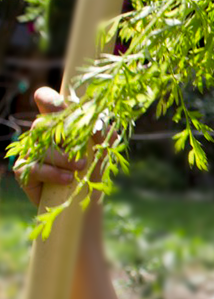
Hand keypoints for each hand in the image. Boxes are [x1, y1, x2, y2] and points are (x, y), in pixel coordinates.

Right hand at [13, 87, 112, 206]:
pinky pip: (34, 167)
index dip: (52, 100)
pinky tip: (68, 179)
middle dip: (66, 135)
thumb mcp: (103, 151)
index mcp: (59, 121)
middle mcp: (41, 133)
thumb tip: (103, 125)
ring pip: (41, 146)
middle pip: (42, 122)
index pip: (45, 99)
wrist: (85, 198)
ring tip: (81, 167)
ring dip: (65, 158)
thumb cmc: (93, 168)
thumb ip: (105, 136)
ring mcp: (31, 150)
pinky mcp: (24, 169)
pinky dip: (54, 173)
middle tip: (84, 149)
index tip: (69, 110)